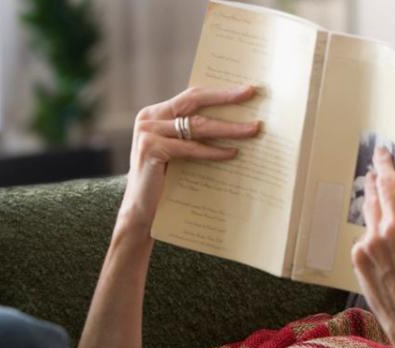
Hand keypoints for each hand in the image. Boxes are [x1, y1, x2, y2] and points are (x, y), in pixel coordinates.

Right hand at [117, 84, 260, 236]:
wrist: (142, 211)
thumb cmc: (167, 183)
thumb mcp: (180, 153)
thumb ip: (195, 137)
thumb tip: (236, 126)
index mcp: (156, 114)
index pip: (191, 97)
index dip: (219, 93)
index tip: (245, 89)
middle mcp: (149, 118)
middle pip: (194, 102)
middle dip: (225, 98)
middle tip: (251, 94)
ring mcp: (148, 132)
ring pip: (197, 126)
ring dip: (229, 127)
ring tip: (253, 129)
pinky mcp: (150, 149)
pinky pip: (191, 148)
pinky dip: (214, 151)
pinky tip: (233, 153)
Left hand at [351, 145, 394, 347]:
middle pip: (387, 182)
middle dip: (385, 161)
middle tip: (383, 150)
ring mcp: (374, 239)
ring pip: (371, 203)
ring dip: (373, 189)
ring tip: (373, 179)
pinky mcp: (359, 253)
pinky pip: (366, 233)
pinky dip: (372, 231)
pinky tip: (378, 238)